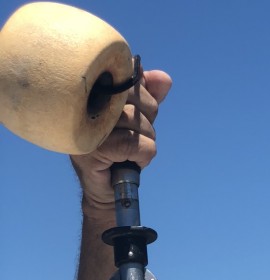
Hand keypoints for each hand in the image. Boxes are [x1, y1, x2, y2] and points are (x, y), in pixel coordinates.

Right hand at [70, 69, 172, 212]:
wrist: (107, 190)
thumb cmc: (119, 151)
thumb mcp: (137, 120)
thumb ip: (148, 97)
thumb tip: (164, 79)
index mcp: (92, 90)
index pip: (128, 76)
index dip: (144, 96)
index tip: (141, 114)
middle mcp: (83, 103)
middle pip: (134, 97)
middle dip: (147, 119)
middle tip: (137, 136)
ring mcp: (86, 126)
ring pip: (137, 121)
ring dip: (146, 139)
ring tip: (132, 151)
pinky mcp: (93, 150)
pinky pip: (136, 145)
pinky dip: (143, 156)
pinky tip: (131, 162)